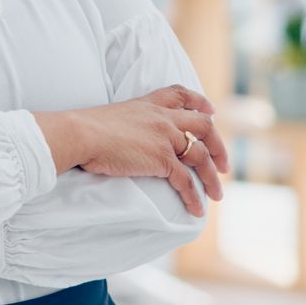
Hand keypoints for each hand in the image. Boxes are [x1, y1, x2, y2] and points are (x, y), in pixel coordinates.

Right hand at [61, 85, 227, 216]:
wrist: (81, 134)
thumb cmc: (85, 128)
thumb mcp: (111, 116)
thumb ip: (128, 124)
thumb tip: (125, 139)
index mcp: (149, 104)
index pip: (181, 95)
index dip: (199, 102)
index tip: (210, 110)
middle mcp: (163, 118)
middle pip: (203, 125)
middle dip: (218, 145)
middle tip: (224, 165)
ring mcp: (166, 137)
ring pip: (201, 156)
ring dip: (212, 178)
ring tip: (217, 195)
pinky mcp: (162, 159)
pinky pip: (186, 181)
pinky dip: (194, 197)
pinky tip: (197, 209)